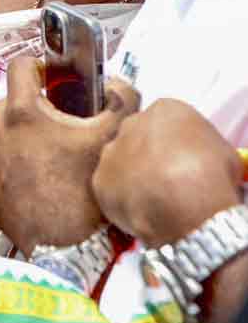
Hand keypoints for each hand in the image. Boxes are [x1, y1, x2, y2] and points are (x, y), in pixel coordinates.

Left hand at [0, 57, 139, 255]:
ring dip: (19, 136)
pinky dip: (8, 161)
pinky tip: (32, 174)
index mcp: (22, 111)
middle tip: (58, 125)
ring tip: (46, 154)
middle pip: (11, 102)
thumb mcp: (113, 138)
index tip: (50, 78)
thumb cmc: (84, 192)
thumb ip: (122, 98)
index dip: (38, 66)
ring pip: (0, 132)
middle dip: (33, 108)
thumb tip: (118, 83)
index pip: (19, 66)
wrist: (64, 247)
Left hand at [92, 99, 242, 247]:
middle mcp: (131, 124)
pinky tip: (141, 212)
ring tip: (154, 200)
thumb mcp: (223, 153)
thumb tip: (205, 161)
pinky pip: (110, 191)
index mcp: (164, 110)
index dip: (173, 146)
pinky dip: (122, 202)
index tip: (179, 161)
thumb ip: (205, 149)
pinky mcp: (100, 180)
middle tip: (165, 181)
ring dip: (133, 179)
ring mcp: (112, 151)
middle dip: (148, 159)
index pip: (164, 122)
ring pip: (120, 164)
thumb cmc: (210, 175)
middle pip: (137, 139)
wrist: (186, 203)